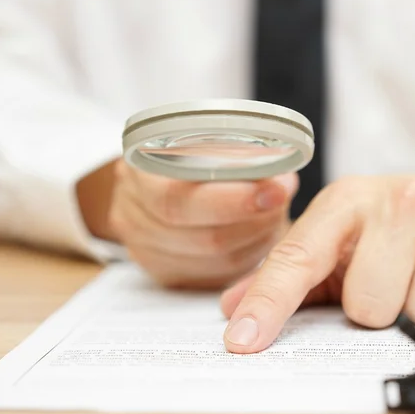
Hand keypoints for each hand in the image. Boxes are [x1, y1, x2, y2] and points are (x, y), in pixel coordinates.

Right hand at [105, 159, 297, 288]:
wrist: (154, 178)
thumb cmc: (186, 152)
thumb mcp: (204, 138)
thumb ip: (238, 155)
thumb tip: (280, 179)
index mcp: (138, 172)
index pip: (178, 198)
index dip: (231, 200)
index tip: (275, 191)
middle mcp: (133, 214)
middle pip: (202, 237)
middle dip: (254, 221)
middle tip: (281, 204)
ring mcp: (145, 249)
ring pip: (216, 260)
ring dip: (256, 239)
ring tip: (274, 215)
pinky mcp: (165, 272)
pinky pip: (215, 275)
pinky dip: (246, 256)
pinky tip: (258, 236)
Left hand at [220, 156, 414, 352]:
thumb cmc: (397, 228)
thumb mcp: (340, 240)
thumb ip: (287, 277)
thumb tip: (234, 310)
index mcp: (346, 200)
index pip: (297, 258)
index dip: (268, 304)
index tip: (243, 342)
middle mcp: (400, 198)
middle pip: (370, 307)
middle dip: (378, 309)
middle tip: (392, 281)